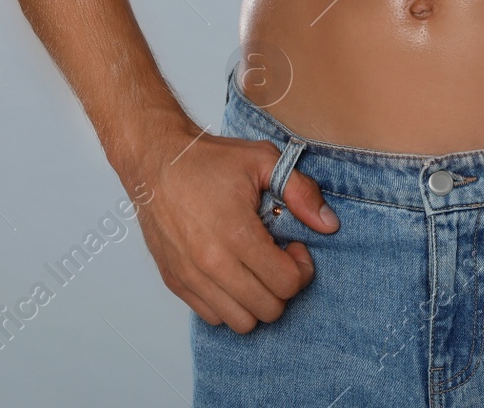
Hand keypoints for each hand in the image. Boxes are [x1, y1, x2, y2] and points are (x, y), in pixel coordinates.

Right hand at [126, 127, 338, 332]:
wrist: (155, 161)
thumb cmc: (208, 160)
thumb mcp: (263, 161)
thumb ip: (301, 192)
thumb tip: (328, 225)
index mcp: (236, 234)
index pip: (286, 284)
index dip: (301, 268)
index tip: (294, 246)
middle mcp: (210, 263)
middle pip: (268, 309)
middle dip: (283, 286)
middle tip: (279, 258)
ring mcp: (190, 276)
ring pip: (241, 322)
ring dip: (257, 301)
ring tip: (256, 269)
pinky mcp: (174, 281)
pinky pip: (212, 317)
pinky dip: (230, 304)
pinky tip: (233, 273)